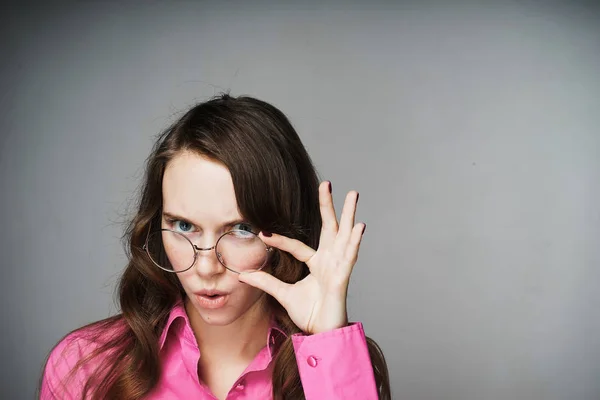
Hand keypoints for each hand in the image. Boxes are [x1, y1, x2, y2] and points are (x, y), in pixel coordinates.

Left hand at [238, 181, 365, 333]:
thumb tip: (242, 274)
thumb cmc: (309, 314)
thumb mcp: (283, 294)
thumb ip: (266, 282)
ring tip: (353, 194)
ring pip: (344, 235)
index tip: (262, 233)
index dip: (280, 240)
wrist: (322, 335)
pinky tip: (359, 226)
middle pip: (329, 227)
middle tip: (327, 183)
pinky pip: (349, 257)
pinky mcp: (343, 277)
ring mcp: (338, 267)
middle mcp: (329, 261)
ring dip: (348, 214)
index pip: (297, 246)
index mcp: (316, 264)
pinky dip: (354, 241)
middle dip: (328, 205)